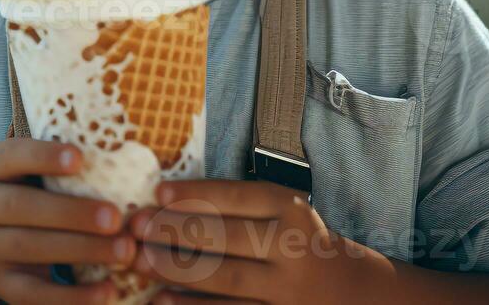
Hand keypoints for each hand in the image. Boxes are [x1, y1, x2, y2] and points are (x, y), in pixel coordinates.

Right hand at [0, 138, 136, 303]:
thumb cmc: (25, 192)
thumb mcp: (26, 170)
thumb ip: (58, 160)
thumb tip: (115, 141)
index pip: (13, 156)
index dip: (44, 156)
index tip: (80, 158)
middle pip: (22, 207)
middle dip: (71, 213)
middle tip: (115, 217)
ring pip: (31, 249)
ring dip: (81, 250)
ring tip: (125, 251)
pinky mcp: (2, 283)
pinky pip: (35, 293)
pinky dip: (72, 296)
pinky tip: (108, 291)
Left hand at [126, 179, 369, 303]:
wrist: (352, 292)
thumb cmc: (299, 241)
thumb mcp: (283, 211)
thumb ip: (238, 205)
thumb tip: (167, 200)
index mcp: (291, 210)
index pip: (238, 197)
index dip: (196, 194)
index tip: (158, 193)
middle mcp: (292, 247)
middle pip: (226, 236)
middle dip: (176, 230)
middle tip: (136, 226)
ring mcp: (287, 288)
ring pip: (225, 277)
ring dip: (176, 270)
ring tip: (139, 262)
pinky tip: (161, 301)